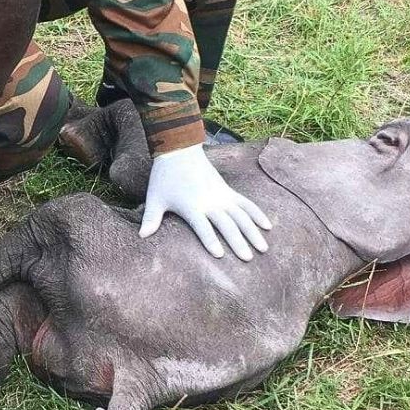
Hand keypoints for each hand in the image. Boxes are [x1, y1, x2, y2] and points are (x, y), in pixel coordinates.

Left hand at [139, 143, 271, 260]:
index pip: (202, 226)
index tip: (220, 255)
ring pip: (241, 215)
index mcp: (191, 206)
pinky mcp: (228, 190)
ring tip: (263, 248)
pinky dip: (257, 213)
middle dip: (238, 241)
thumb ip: (151, 218)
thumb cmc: (164, 177)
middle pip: (227, 224)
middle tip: (247, 258)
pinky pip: (246, 203)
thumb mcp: (155, 198)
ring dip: (253, 231)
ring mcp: (222, 195)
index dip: (210, 240)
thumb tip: (141, 236)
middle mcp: (210, 202)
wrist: (179, 150)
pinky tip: (268, 226)